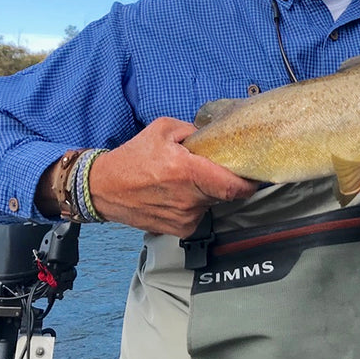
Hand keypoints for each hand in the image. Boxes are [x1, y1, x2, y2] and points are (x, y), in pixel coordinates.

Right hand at [88, 117, 256, 236]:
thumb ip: (193, 130)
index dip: (249, 183)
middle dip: (224, 180)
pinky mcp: (179, 230)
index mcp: (186, 172)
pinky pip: (199, 214)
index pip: (232, 187)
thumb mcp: (163, 129)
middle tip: (215, 168)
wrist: (104, 188)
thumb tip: (215, 136)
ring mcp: (184, 218)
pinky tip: (178, 194)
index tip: (255, 176)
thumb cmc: (133, 157)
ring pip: (211, 203)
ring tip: (187, 180)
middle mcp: (188, 199)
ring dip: (207, 192)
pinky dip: (195, 204)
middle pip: (225, 193)